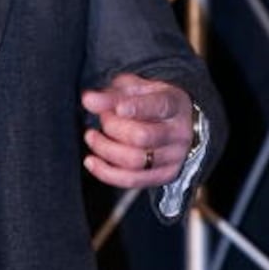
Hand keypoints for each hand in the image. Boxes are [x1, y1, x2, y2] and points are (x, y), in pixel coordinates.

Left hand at [81, 74, 192, 188]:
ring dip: (105, 149)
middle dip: (113, 127)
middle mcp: (179, 132)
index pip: (159, 106)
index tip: (118, 108)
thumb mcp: (135, 89)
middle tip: (102, 118)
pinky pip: (132, 180)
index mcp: (175, 104)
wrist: (176, 123)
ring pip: (136, 160)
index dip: (137, 108)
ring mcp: (174, 157)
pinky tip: (92, 161)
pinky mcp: (165, 175)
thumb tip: (89, 100)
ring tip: (92, 137)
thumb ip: (112, 94)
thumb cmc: (152, 103)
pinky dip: (106, 173)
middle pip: (143, 136)